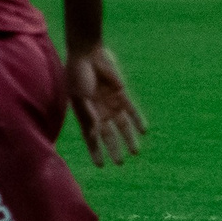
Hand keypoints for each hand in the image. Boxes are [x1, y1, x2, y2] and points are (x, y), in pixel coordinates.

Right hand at [65, 46, 147, 165]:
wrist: (87, 54)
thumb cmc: (77, 75)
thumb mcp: (79, 98)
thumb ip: (87, 116)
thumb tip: (94, 134)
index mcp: (84, 114)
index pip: (90, 138)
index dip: (95, 151)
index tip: (101, 165)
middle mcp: (98, 111)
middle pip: (108, 134)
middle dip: (114, 148)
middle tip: (121, 163)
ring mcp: (110, 103)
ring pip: (122, 125)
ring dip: (128, 138)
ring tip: (135, 152)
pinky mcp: (121, 93)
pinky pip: (132, 109)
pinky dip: (138, 120)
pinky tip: (144, 130)